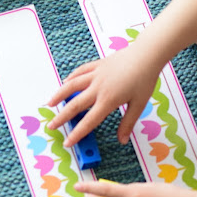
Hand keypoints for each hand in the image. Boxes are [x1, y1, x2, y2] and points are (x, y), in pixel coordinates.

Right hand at [46, 44, 160, 146]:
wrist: (146, 55)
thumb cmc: (145, 79)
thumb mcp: (139, 104)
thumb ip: (128, 123)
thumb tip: (122, 140)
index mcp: (109, 100)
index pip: (89, 121)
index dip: (77, 134)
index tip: (67, 142)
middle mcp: (98, 88)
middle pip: (75, 105)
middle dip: (61, 117)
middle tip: (51, 126)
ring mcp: (96, 75)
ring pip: (72, 85)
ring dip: (59, 95)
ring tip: (50, 104)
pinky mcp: (97, 65)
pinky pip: (80, 72)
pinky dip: (71, 78)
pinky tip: (65, 83)